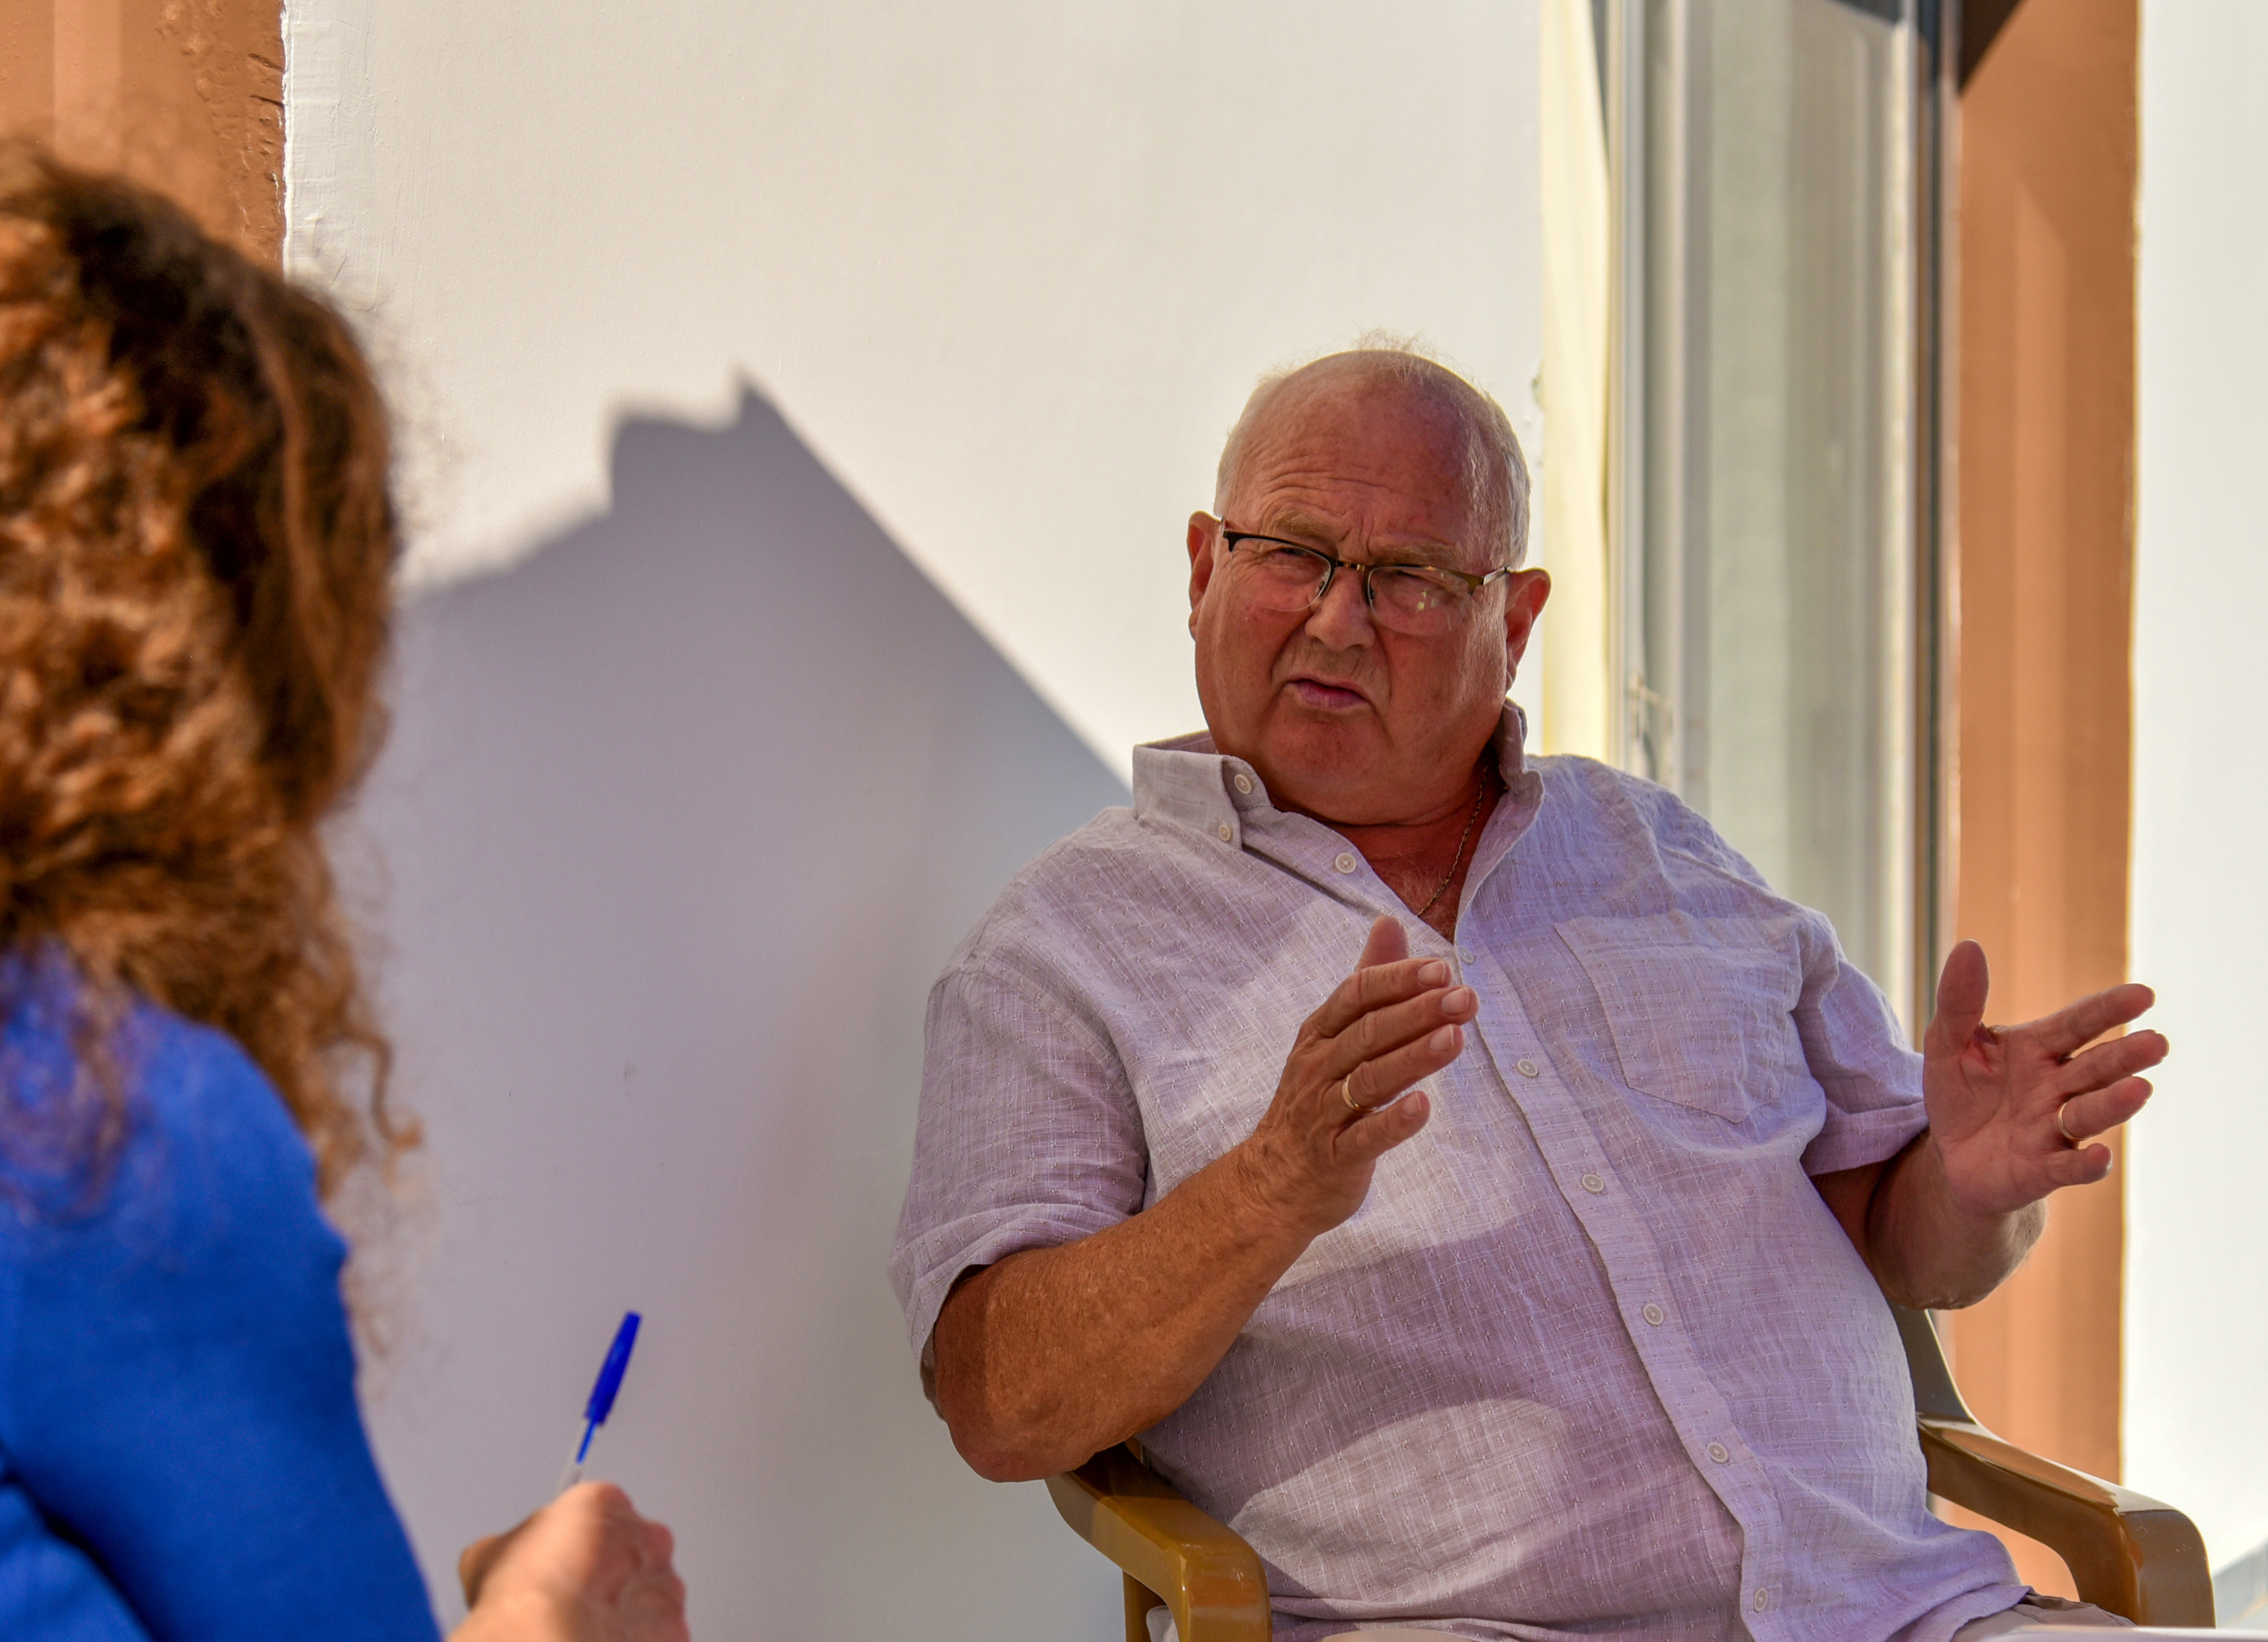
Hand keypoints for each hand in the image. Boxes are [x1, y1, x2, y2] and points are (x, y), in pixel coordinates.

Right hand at [452, 1482, 687, 1641]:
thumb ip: (513, 1545)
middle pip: (630, 1552)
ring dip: (625, 1612)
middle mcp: (646, 1539)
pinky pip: (657, 1636)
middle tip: (575, 1601)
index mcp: (605, 1505)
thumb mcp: (488, 1554)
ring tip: (586, 1631)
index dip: (573, 1544)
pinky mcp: (674, 1631)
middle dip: (608, 1575)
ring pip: (648, 1597)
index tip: (560, 1565)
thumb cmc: (522, 1601)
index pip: (596, 1515)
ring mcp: (665, 1586)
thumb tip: (504, 1557)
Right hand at [1231, 915, 1475, 1238]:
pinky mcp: (1336, 1157)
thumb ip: (1367, 982)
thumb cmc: (1316, 1098)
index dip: (1398, 979)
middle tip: (1465, 999)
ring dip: (1413, 1058)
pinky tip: (1423, 1107)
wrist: (1274, 1179)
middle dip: (1418, 1013)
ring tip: (1454, 1039)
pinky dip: (1394, 1123)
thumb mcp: (1334, 1035)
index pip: (1356, 994)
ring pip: (1370, 1080)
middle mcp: (1319, 1067)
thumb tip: (1390, 922)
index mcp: (1320, 1034)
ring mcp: (1324, 1113)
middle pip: (1369, 1033)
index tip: (1442, 968)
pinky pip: (1366, 1138)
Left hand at [1921, 939, 2166, 1219]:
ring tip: (2138, 1089)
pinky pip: (2069, 1167)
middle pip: (2097, 1068)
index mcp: (2039, 1049)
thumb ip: (1959, 1001)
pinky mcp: (2043, 1170)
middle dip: (2125, 1056)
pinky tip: (2101, 1156)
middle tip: (2156, 1042)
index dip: (2108, 1010)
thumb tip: (1969, 946)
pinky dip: (2086, 1163)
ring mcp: (2054, 1129)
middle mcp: (2058, 1087)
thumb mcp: (1947, 1043)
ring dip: (2114, 1103)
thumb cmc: (1960, 1093)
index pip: (2078, 1024)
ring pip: (2090, 1113)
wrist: (1952, 1157)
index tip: (2143, 995)